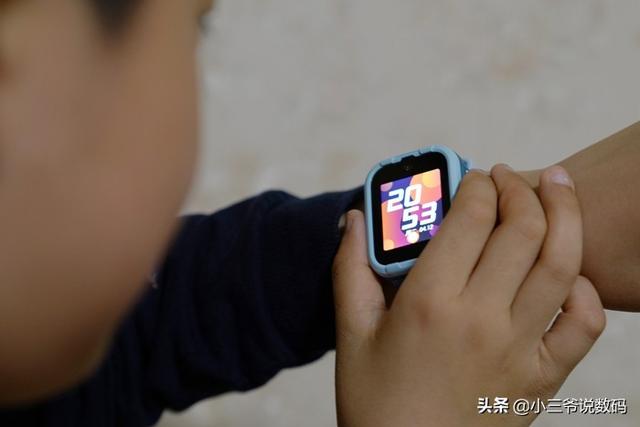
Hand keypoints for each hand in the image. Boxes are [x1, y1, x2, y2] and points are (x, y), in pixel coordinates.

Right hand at [333, 165, 604, 426]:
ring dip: (565, 215)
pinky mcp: (541, 377)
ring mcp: (518, 348)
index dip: (477, 185)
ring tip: (557, 189)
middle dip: (520, 188)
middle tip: (508, 177)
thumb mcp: (352, 332)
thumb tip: (353, 221)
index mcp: (429, 302)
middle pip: (522, 229)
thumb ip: (351, 269)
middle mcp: (480, 318)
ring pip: (562, 264)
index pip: (471, 218)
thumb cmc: (375, 402)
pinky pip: (583, 325)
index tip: (473, 178)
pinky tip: (568, 274)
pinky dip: (585, 291)